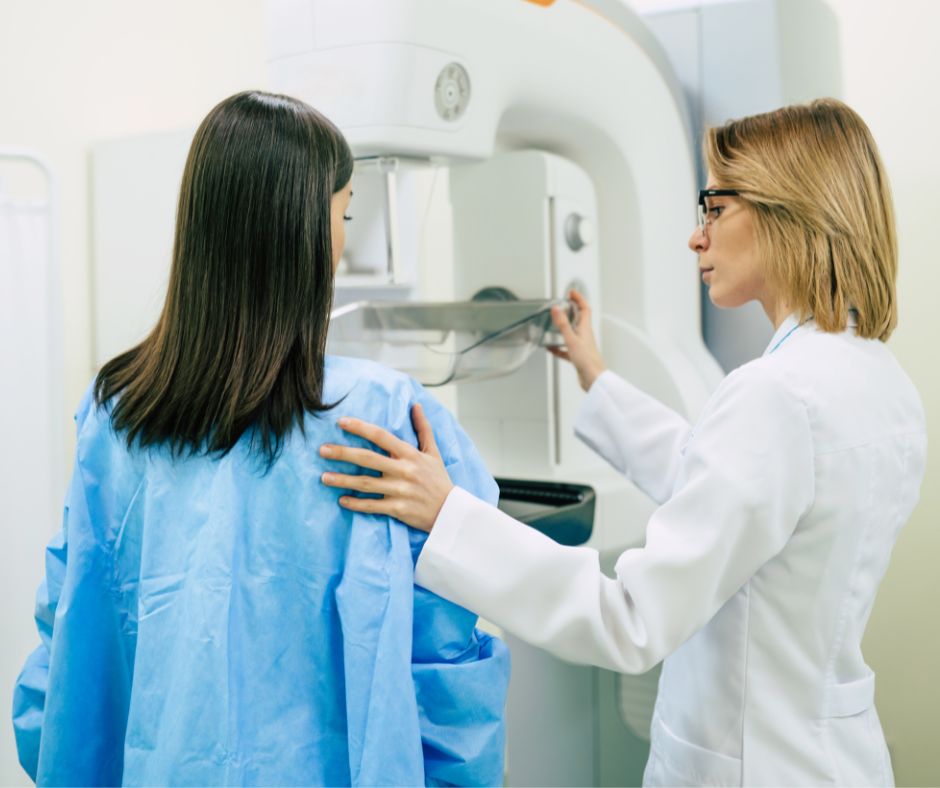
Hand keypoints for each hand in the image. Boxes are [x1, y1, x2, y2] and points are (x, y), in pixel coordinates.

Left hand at [319, 403, 453, 531]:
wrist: (451, 511)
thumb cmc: (439, 480)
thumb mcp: (434, 452)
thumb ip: (423, 428)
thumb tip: (416, 405)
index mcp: (410, 454)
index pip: (381, 436)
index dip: (360, 428)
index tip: (341, 422)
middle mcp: (404, 470)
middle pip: (368, 459)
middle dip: (343, 453)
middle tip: (322, 450)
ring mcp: (400, 490)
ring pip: (366, 483)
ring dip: (343, 480)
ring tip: (324, 477)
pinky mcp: (398, 509)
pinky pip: (372, 506)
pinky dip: (356, 504)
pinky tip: (341, 500)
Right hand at [549, 290, 605, 391]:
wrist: (594, 379)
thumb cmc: (587, 360)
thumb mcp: (571, 339)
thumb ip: (563, 324)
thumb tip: (557, 308)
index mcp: (585, 329)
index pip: (584, 308)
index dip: (578, 298)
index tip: (571, 292)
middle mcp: (584, 336)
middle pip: (579, 318)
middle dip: (572, 309)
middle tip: (564, 303)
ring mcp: (581, 346)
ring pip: (572, 333)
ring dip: (564, 327)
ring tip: (555, 323)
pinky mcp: (577, 356)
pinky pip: (566, 349)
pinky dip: (558, 347)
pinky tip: (551, 349)